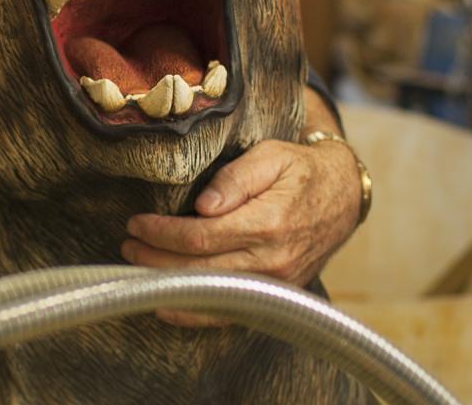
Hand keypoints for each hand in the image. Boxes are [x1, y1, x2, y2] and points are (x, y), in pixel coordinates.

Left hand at [121, 138, 362, 325]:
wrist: (344, 197)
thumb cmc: (302, 171)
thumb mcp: (272, 157)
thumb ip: (237, 178)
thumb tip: (203, 205)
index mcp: (269, 223)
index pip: (201, 237)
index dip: (162, 233)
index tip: (136, 223)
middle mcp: (272, 261)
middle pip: (199, 270)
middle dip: (155, 260)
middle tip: (127, 245)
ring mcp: (275, 285)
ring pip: (211, 295)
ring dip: (167, 287)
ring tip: (136, 270)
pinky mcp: (276, 296)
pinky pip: (230, 312)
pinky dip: (195, 314)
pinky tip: (167, 305)